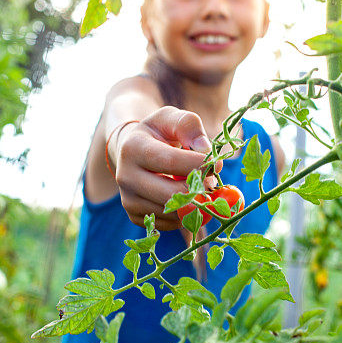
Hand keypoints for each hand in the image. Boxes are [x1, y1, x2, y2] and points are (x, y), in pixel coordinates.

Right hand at [110, 106, 221, 230]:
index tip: (217, 163)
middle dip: (199, 189)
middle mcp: (125, 177)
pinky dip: (185, 214)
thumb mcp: (171, 118)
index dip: (200, 164)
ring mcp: (128, 200)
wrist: (132, 152)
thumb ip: (189, 126)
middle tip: (211, 180)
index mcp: (133, 148)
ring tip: (197, 186)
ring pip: (173, 212)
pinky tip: (185, 197)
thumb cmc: (158, 133)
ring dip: (194, 203)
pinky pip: (170, 224)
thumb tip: (205, 151)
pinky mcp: (135, 217)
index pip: (171, 162)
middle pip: (171, 193)